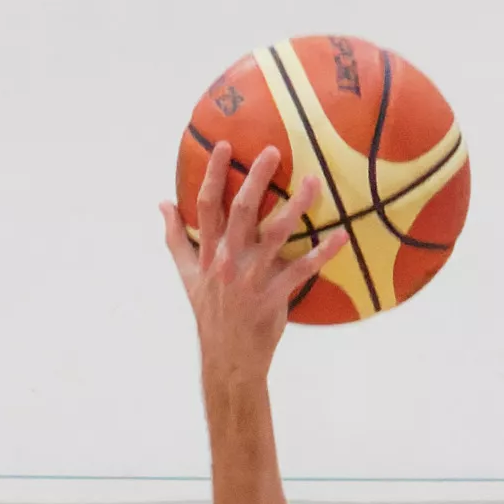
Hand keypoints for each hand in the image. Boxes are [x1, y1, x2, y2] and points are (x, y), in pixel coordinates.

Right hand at [165, 138, 306, 394]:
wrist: (228, 358)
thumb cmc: (211, 313)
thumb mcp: (187, 276)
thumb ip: (176, 238)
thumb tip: (162, 204)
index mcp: (209, 254)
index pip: (206, 206)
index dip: (214, 174)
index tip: (224, 146)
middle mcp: (228, 262)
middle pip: (241, 211)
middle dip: (257, 178)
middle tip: (274, 151)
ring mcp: (251, 279)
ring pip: (276, 234)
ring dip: (296, 206)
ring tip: (314, 181)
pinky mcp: (274, 296)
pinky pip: (302, 270)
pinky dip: (323, 253)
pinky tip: (340, 235)